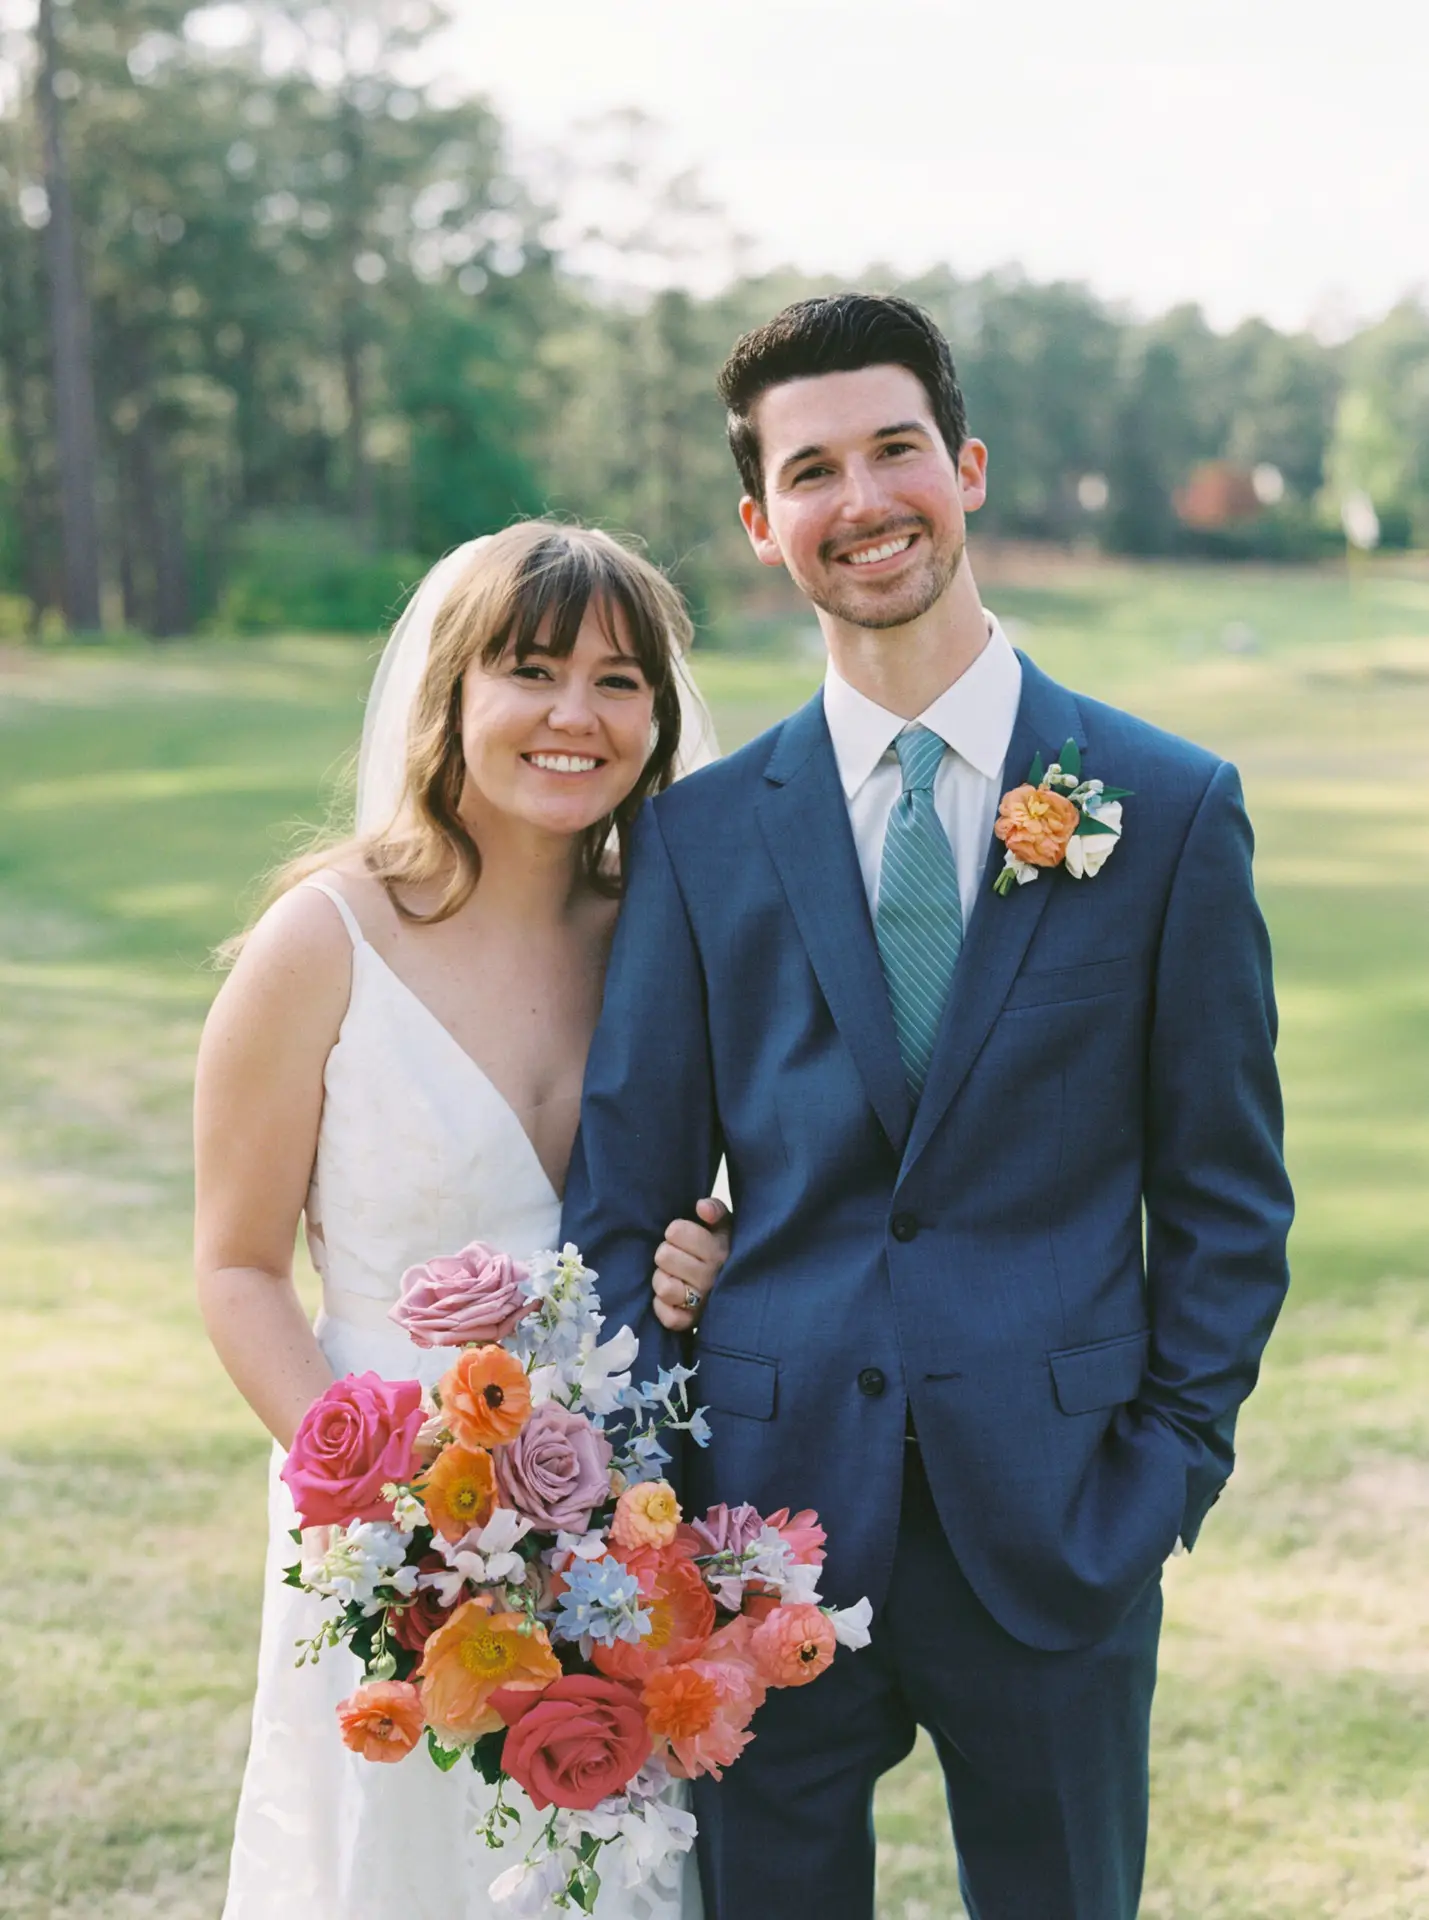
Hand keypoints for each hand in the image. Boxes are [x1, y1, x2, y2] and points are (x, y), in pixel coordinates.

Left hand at [652, 1196, 730, 1331]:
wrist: (739, 1286)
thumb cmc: (724, 1250)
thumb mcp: (725, 1226)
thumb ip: (715, 1210)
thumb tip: (701, 1207)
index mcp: (718, 1250)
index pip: (676, 1231)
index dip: (675, 1231)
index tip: (681, 1236)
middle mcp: (711, 1278)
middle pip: (663, 1256)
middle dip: (665, 1253)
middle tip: (676, 1256)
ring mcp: (702, 1303)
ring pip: (664, 1287)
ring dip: (662, 1278)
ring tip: (672, 1275)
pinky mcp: (692, 1323)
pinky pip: (667, 1316)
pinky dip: (663, 1306)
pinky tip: (671, 1297)